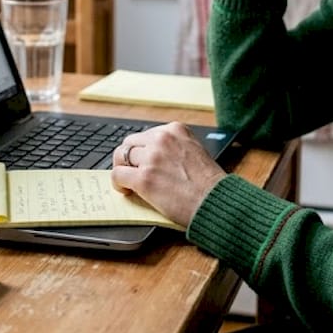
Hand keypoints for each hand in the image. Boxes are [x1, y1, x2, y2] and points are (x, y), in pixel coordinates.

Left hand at [110, 122, 226, 227]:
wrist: (215, 202)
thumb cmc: (210, 184)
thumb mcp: (196, 151)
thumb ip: (175, 147)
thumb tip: (154, 156)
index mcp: (176, 130)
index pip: (146, 134)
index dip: (142, 150)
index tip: (143, 161)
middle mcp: (162, 139)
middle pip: (130, 142)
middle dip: (129, 158)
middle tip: (131, 171)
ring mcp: (152, 158)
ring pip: (120, 156)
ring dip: (123, 169)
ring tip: (128, 182)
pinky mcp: (144, 178)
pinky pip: (118, 175)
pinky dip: (118, 184)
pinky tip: (126, 191)